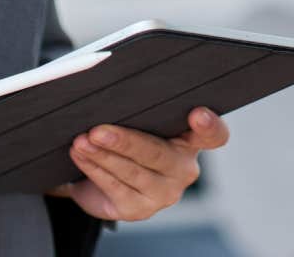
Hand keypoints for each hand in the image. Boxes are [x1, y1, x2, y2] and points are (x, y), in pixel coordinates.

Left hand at [45, 107, 228, 221]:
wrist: (104, 177)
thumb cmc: (127, 134)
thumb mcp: (136, 119)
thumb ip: (136, 105)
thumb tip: (106, 82)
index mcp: (191, 140)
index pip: (213, 135)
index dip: (209, 125)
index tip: (197, 114)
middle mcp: (183, 168)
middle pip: (158, 154)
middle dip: (125, 141)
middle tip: (98, 130)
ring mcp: (163, 192)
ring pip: (132, 171)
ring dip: (102, 155)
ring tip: (81, 141)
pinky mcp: (139, 209)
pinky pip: (115, 187)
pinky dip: (94, 168)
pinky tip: (80, 155)